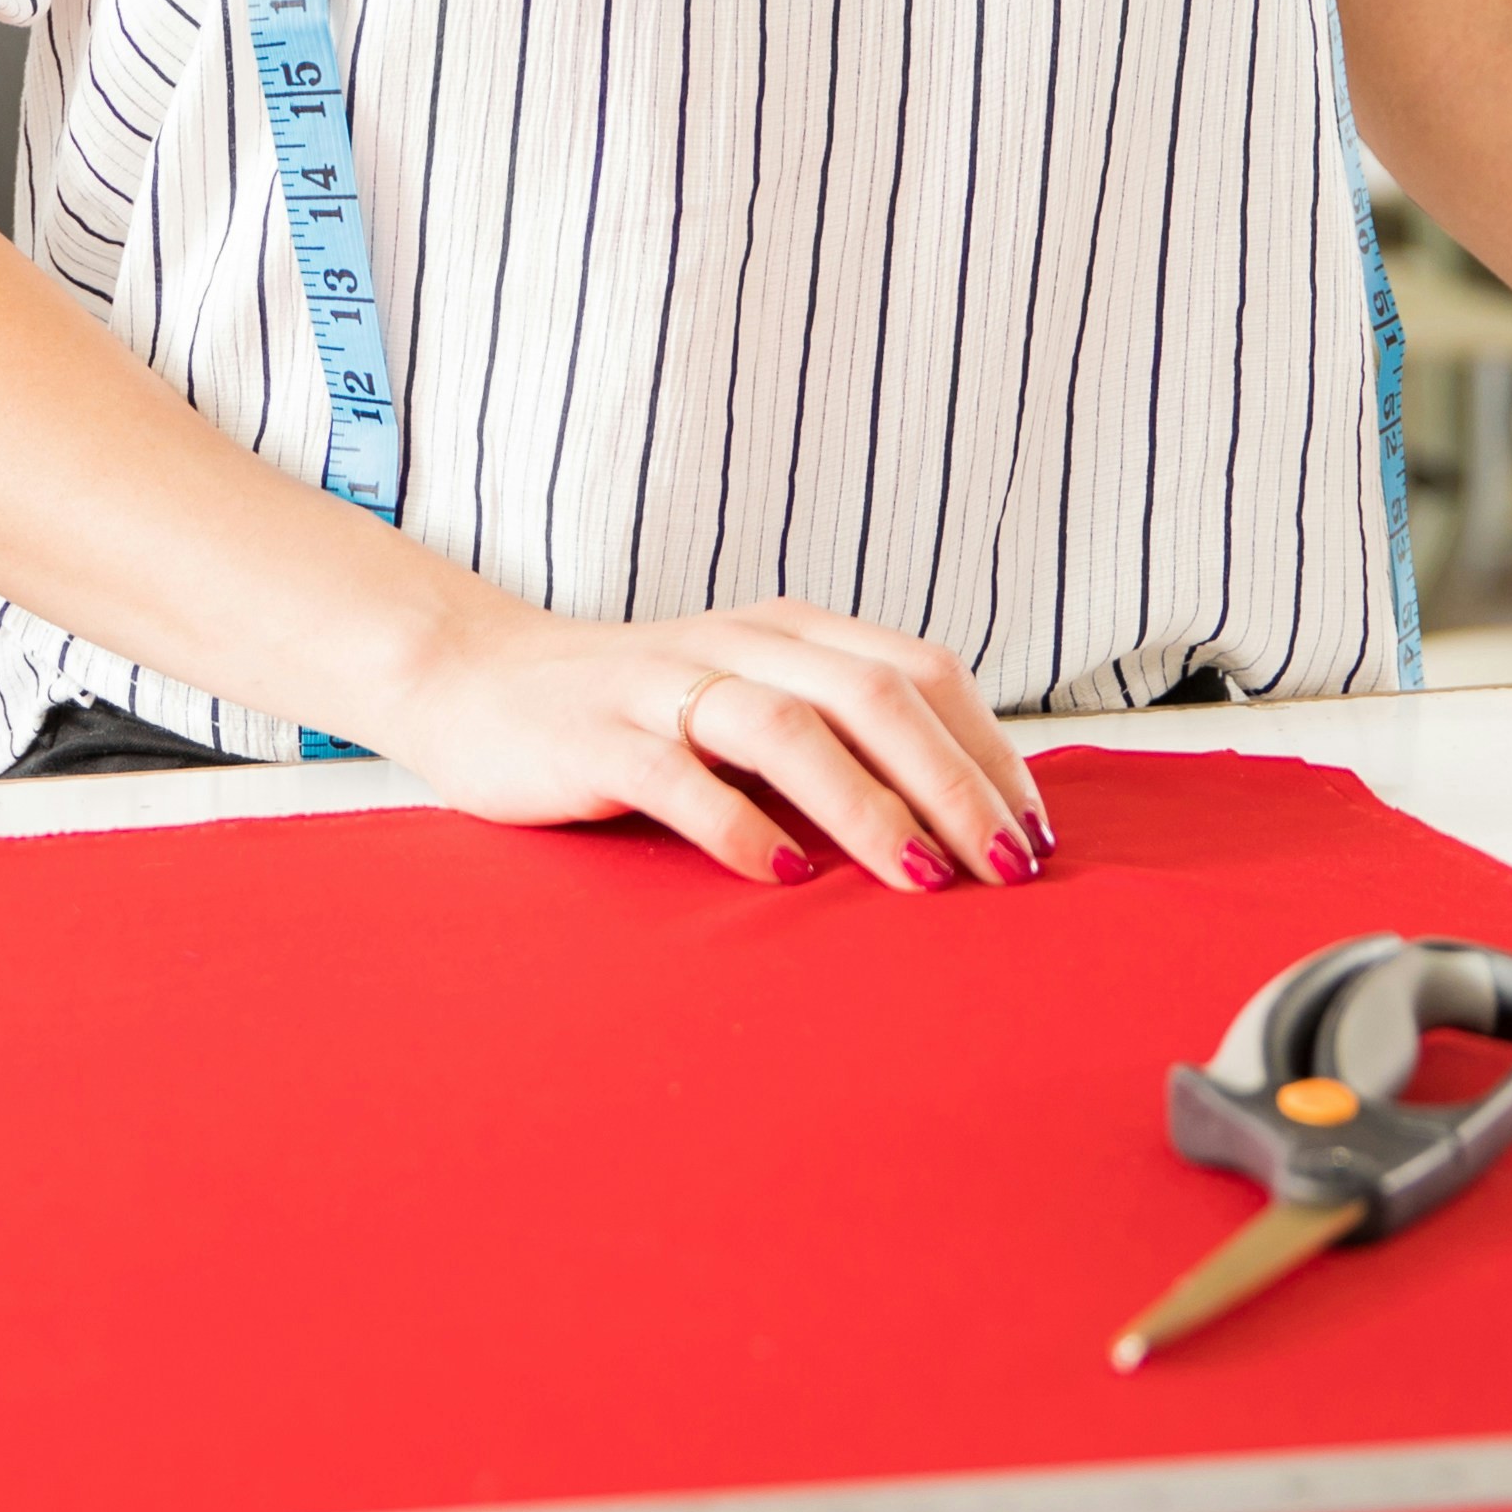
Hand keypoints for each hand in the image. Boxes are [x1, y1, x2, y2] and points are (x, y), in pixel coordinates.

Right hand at [366, 595, 1055, 889]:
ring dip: (867, 806)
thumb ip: (838, 743)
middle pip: (875, 694)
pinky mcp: (597, 738)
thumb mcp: (750, 707)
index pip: (922, 673)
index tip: (1034, 838)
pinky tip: (783, 877)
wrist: (476, 683)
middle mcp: (740, 644)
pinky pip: (679, 776)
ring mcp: (665, 687)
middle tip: (1007, 870)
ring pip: (789, 727)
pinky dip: (740, 826)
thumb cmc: (638, 717)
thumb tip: (962, 826)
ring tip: (922, 880)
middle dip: (954, 784)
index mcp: (791, 632)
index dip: (988, 752)